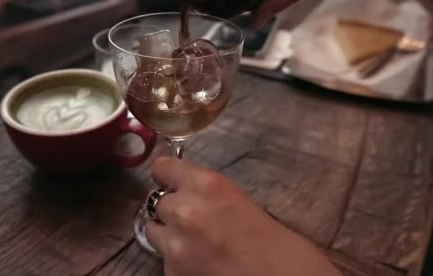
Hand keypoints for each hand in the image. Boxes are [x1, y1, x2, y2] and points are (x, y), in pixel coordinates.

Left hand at [146, 157, 340, 275]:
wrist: (279, 275)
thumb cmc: (269, 238)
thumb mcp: (233, 197)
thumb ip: (203, 191)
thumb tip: (180, 189)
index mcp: (204, 184)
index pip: (162, 168)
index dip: (166, 177)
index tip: (168, 182)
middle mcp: (184, 209)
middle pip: (156, 202)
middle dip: (171, 210)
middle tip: (193, 221)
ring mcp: (175, 244)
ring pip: (153, 231)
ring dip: (169, 235)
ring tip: (194, 244)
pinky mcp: (172, 272)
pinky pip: (164, 260)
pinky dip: (177, 261)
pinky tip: (201, 264)